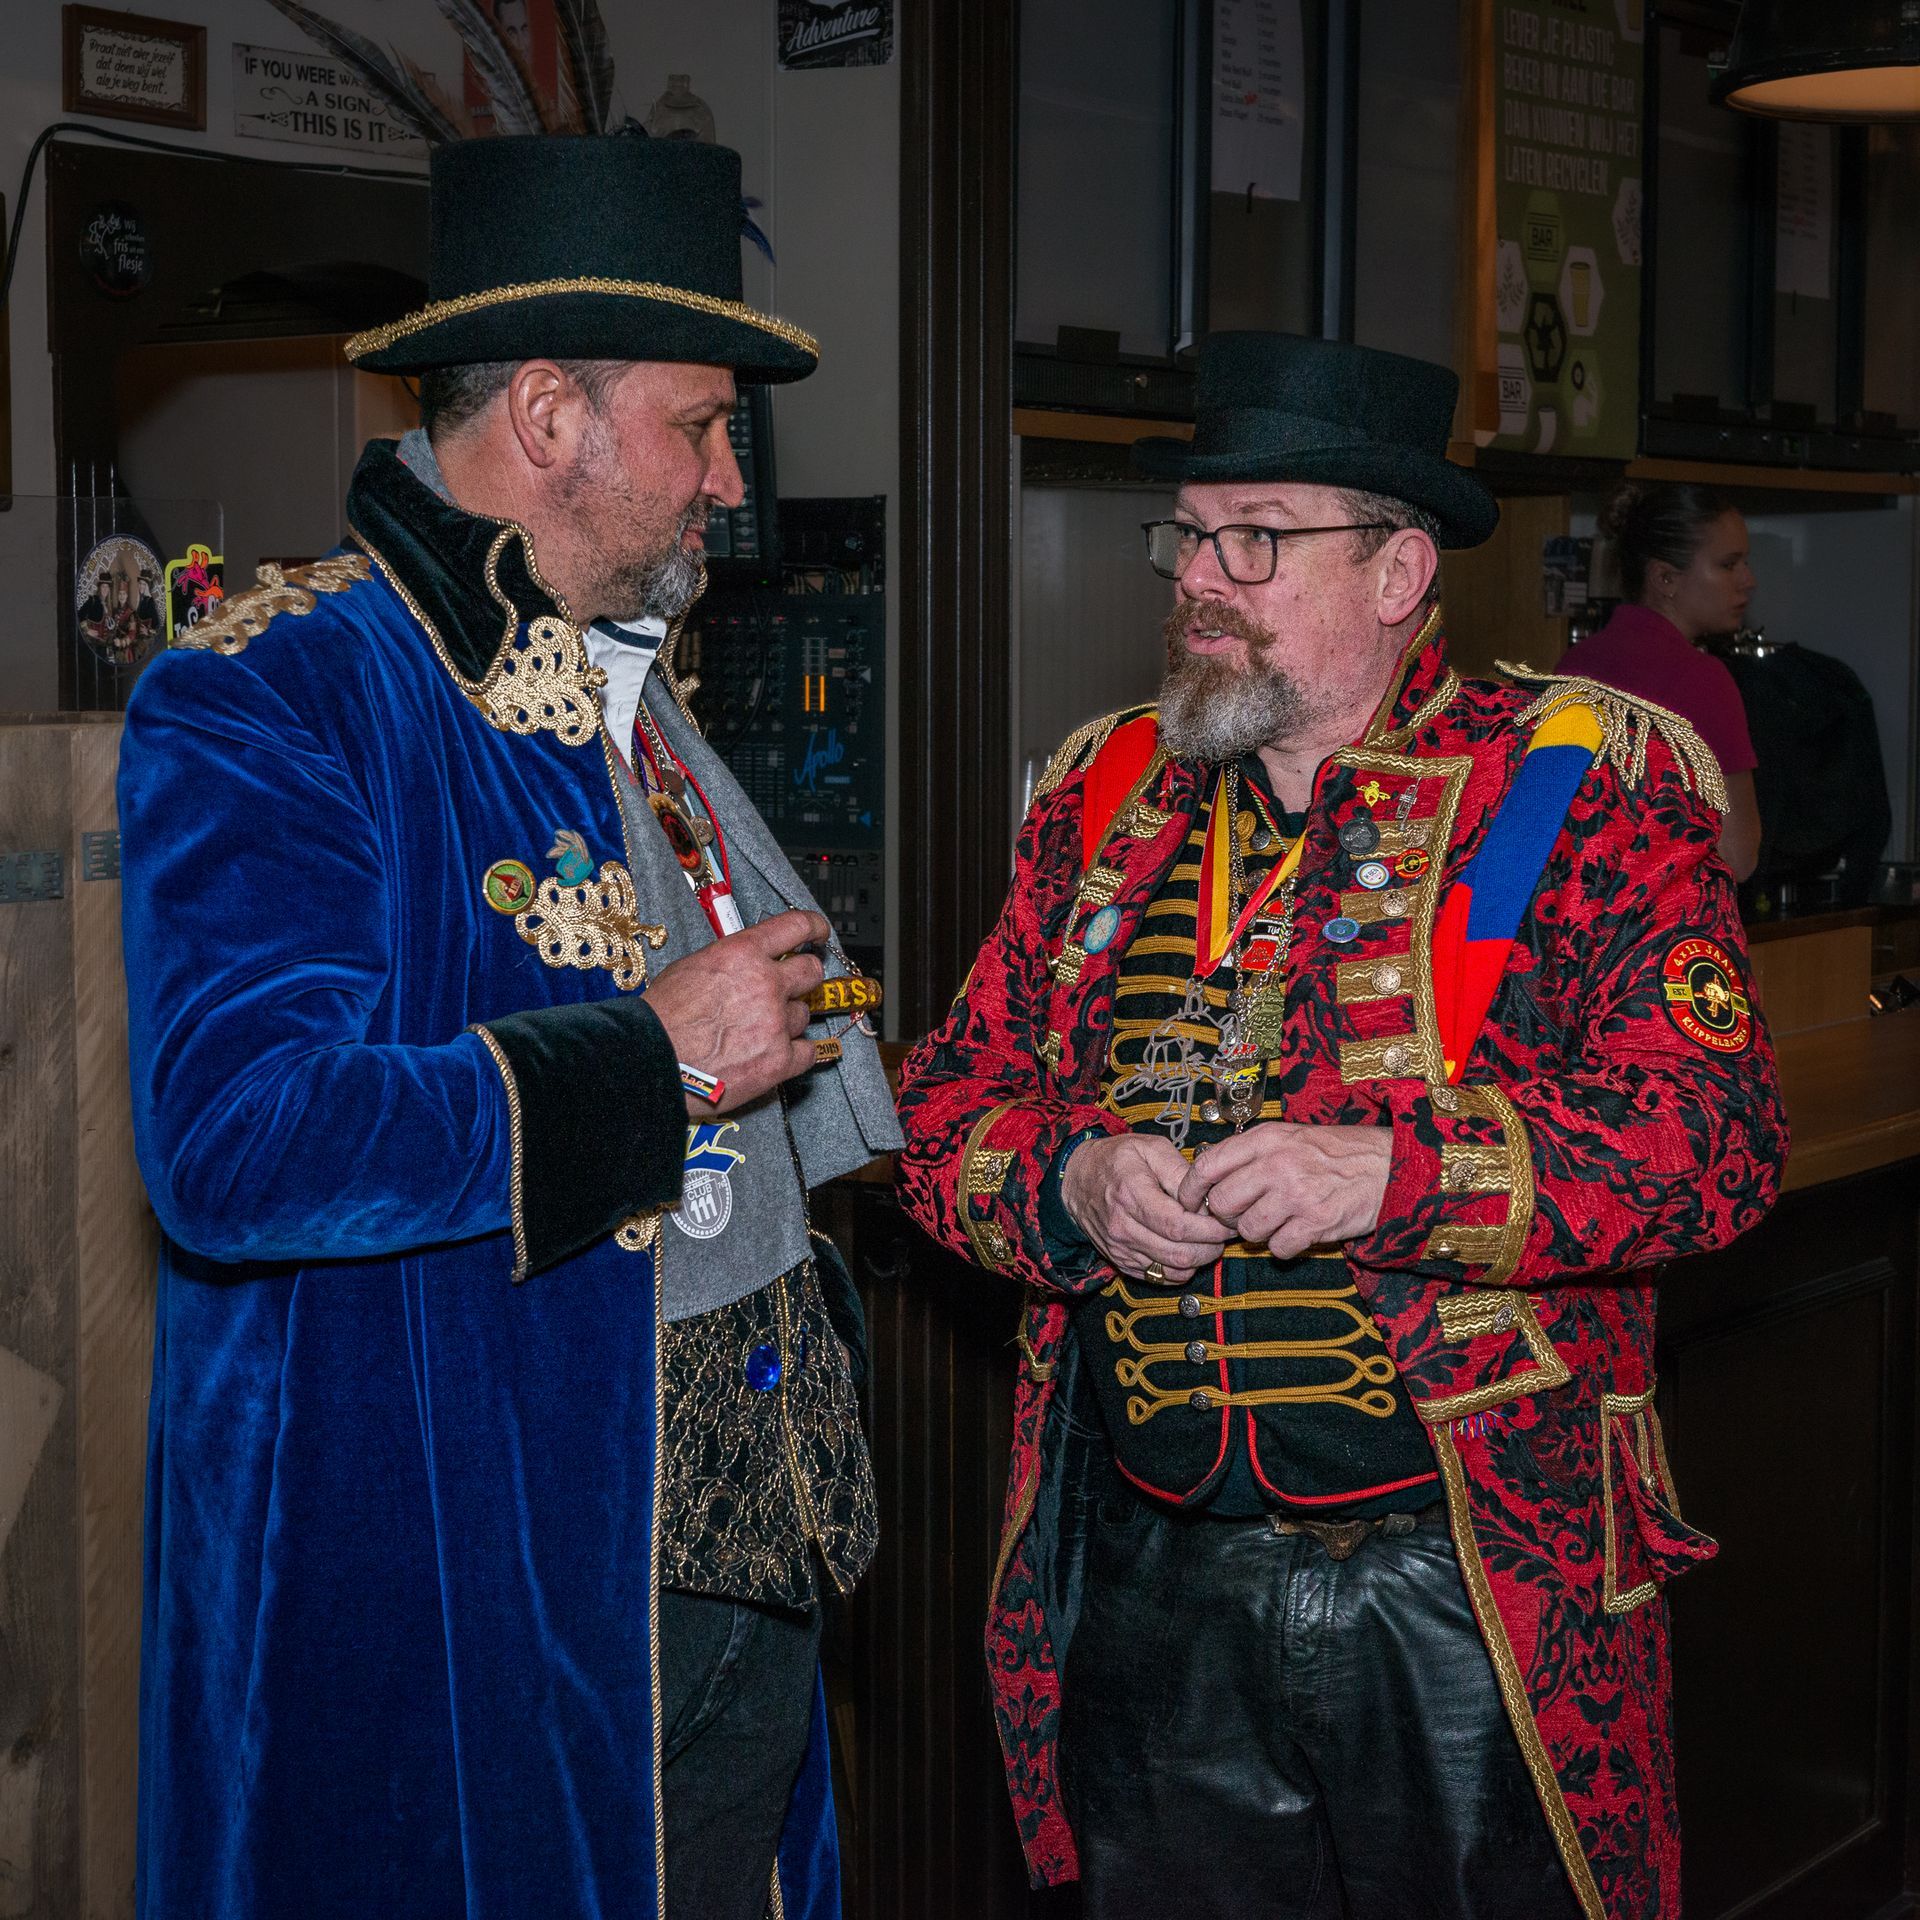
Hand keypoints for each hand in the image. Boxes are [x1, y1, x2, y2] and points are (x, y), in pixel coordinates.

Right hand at [642, 909, 828, 1115]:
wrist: (650, 1060)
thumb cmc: (660, 1019)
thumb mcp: (691, 968)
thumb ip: (730, 962)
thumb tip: (746, 964)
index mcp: (743, 954)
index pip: (796, 927)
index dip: (814, 927)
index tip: (819, 933)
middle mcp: (767, 984)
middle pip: (812, 972)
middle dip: (804, 978)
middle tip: (792, 987)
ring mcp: (776, 1023)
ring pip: (803, 1014)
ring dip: (788, 1020)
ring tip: (758, 1031)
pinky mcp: (780, 1061)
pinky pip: (808, 1051)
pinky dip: (795, 1053)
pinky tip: (776, 1053)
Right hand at [1060, 1133, 1230, 1284]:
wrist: (1075, 1181)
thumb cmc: (1115, 1160)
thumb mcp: (1149, 1148)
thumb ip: (1180, 1171)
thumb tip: (1206, 1197)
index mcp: (1131, 1195)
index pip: (1178, 1225)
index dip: (1209, 1228)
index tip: (1226, 1221)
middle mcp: (1123, 1227)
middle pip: (1179, 1253)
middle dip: (1211, 1247)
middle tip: (1224, 1232)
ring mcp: (1121, 1249)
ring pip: (1173, 1270)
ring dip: (1200, 1260)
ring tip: (1209, 1240)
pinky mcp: (1122, 1262)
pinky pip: (1161, 1278)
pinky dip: (1181, 1269)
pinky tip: (1188, 1250)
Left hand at [1176, 1122, 1391, 1259]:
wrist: (1387, 1166)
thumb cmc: (1335, 1152)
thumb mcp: (1290, 1136)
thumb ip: (1251, 1152)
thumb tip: (1209, 1174)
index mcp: (1267, 1138)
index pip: (1207, 1164)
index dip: (1190, 1189)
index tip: (1188, 1202)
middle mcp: (1277, 1164)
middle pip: (1221, 1204)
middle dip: (1226, 1217)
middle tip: (1242, 1215)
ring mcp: (1296, 1194)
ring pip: (1247, 1230)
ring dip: (1257, 1233)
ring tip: (1276, 1221)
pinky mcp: (1316, 1222)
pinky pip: (1277, 1248)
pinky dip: (1283, 1247)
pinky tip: (1297, 1232)